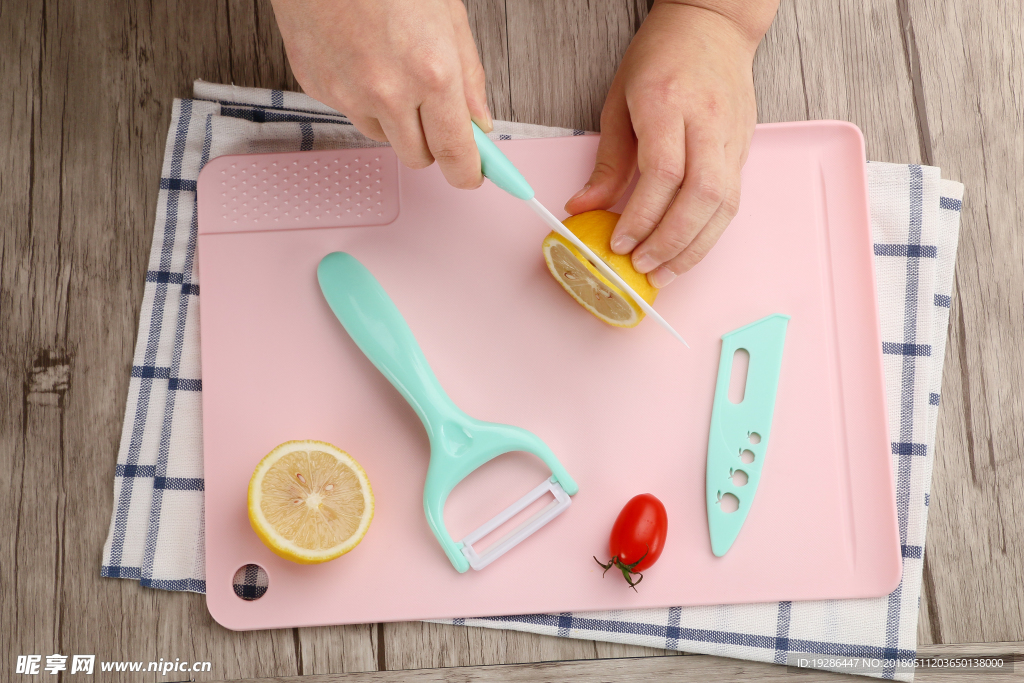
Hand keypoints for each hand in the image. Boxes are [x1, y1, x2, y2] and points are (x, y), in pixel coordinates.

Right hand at [270, 0, 490, 188]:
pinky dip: (361, 96)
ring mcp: (348, 94)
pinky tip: (361, 56)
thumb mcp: (447, 15)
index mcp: (431, 72)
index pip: (454, 152)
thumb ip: (468, 76)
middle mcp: (388, 91)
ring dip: (394, 119)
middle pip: (418, 157)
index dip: (467, 171)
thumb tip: (479, 121)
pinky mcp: (318, 88)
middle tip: (434, 112)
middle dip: (432, 143)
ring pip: (383, 136)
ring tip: (390, 67)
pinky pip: (351, 111)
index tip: (472, 174)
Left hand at [565, 0, 778, 286]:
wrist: (713, 24)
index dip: (641, 216)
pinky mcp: (744, 149)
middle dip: (670, 241)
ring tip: (663, 272)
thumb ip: (607, 161)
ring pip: (724, 204)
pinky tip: (685, 251)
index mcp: (669, 103)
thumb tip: (583, 207)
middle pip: (700, 195)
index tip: (620, 242)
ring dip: (693, 247)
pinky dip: (708, 233)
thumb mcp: (618, 101)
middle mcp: (707, 122)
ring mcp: (732, 137)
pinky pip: (731, 201)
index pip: (663, 172)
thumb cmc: (662, 55)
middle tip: (641, 265)